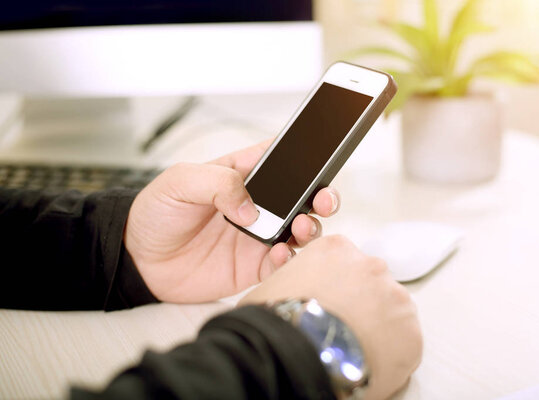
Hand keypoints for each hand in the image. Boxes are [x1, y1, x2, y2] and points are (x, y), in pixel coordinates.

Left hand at [123, 140, 340, 302]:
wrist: (139, 261)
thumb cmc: (156, 213)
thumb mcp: (179, 181)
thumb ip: (217, 184)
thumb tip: (250, 207)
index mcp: (242, 174)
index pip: (282, 159)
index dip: (305, 157)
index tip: (322, 157)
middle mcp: (258, 204)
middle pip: (302, 196)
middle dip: (321, 195)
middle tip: (323, 199)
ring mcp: (259, 235)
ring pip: (302, 229)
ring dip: (311, 227)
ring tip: (302, 227)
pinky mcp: (254, 265)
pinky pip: (283, 263)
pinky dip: (289, 259)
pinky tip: (280, 253)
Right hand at [240, 235, 422, 399]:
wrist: (293, 354)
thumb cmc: (278, 320)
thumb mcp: (273, 285)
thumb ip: (294, 280)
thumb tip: (292, 293)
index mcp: (336, 249)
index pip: (344, 264)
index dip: (336, 288)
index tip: (329, 305)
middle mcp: (371, 266)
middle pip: (370, 286)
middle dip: (359, 305)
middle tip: (338, 330)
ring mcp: (395, 297)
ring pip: (391, 313)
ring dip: (376, 328)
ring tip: (350, 351)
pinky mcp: (410, 332)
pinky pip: (403, 344)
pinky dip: (389, 355)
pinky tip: (365, 364)